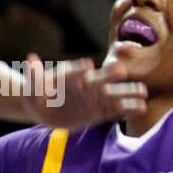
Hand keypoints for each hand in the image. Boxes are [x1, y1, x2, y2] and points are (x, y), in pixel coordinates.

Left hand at [21, 51, 145, 129]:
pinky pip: (115, 110)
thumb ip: (34, 78)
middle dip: (109, 75)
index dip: (78, 68)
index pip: (73, 71)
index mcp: (67, 76)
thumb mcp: (31, 90)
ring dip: (126, 92)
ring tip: (142, 91)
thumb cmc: (37, 95)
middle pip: (99, 79)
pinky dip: (127, 108)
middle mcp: (85, 84)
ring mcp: (94, 98)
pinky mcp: (100, 111)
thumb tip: (31, 60)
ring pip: (112, 94)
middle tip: (121, 71)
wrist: (45, 109)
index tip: (88, 65)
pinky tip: (141, 107)